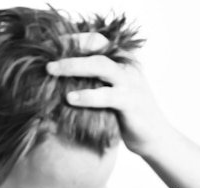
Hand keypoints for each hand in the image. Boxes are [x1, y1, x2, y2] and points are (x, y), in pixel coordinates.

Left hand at [46, 33, 176, 155]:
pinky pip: (107, 95)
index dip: (71, 39)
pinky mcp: (130, 102)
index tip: (47, 44)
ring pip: (101, 66)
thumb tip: (59, 77)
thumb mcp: (109, 91)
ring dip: (73, 66)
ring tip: (51, 71)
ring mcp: (130, 83)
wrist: (154, 136)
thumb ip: (93, 80)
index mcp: (122, 59)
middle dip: (68, 49)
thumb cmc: (126, 114)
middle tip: (45, 58)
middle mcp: (127, 66)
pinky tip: (70, 98)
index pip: (95, 39)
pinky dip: (87, 96)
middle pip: (96, 47)